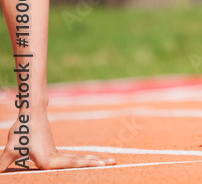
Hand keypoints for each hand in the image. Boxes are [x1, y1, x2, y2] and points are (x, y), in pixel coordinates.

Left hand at [0, 115, 114, 170]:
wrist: (32, 113)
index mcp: (48, 160)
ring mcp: (58, 153)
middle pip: (80, 161)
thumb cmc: (22, 131)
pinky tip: (91, 161)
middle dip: (98, 162)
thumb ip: (3, 164)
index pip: (71, 164)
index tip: (101, 164)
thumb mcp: (11, 149)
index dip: (87, 164)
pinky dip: (85, 159)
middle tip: (115, 162)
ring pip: (79, 158)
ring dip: (94, 160)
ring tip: (110, 161)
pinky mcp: (55, 150)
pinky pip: (74, 157)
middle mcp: (56, 156)